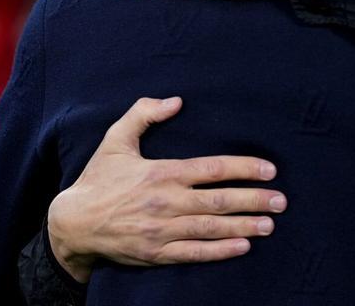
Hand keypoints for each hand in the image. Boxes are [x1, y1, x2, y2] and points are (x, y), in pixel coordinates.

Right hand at [47, 96, 286, 281]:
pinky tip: (242, 247)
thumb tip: (175, 101)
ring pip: (211, 228)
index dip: (244, 169)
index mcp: (162, 172)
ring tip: (270, 224)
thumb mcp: (116, 140)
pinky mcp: (156, 253)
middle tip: (282, 201)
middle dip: (254, 200)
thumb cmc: (98, 179)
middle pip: (219, 200)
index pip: (212, 169)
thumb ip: (144, 114)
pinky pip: (194, 253)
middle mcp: (166, 201)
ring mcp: (162, 230)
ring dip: (244, 226)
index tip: (270, 170)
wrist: (72, 223)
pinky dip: (219, 251)